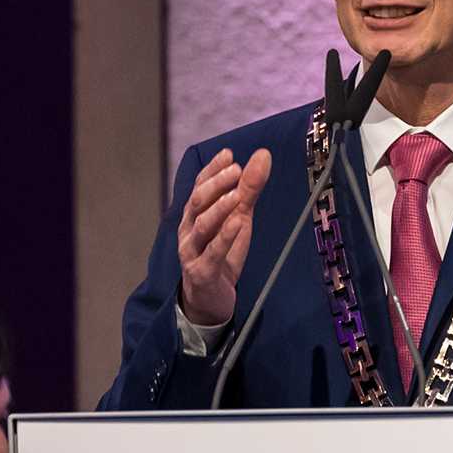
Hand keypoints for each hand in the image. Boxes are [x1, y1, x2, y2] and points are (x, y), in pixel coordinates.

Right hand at [178, 147, 274, 327]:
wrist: (210, 298)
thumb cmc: (221, 254)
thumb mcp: (239, 218)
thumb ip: (249, 189)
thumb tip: (263, 155)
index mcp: (194, 215)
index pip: (199, 186)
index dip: (213, 170)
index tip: (229, 154)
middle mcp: (188, 230)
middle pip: (197, 202)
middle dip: (216, 184)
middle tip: (236, 170)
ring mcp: (192, 251)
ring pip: (201, 226)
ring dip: (219, 208)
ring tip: (238, 194)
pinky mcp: (202, 271)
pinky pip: (212, 252)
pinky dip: (225, 237)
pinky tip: (238, 223)